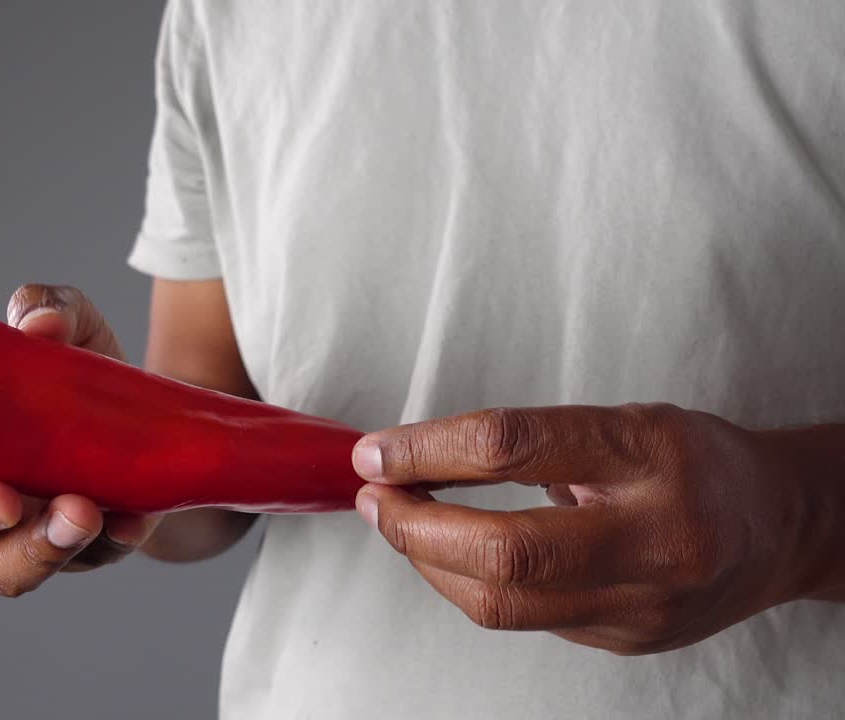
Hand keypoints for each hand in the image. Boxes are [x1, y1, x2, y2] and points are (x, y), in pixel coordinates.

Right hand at [0, 284, 161, 595]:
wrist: (159, 413)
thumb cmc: (81, 368)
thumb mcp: (71, 325)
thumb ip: (48, 309)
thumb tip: (39, 324)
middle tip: (5, 501)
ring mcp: (25, 533)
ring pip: (5, 569)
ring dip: (37, 549)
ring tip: (82, 512)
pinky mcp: (85, 552)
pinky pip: (90, 561)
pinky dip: (110, 542)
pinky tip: (131, 519)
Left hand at [351, 403, 820, 654]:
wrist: (779, 527)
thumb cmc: (695, 461)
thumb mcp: (624, 421)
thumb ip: (530, 442)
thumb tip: (419, 459)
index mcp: (647, 454)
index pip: (511, 447)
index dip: (426, 451)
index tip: (376, 452)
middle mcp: (652, 533)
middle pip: (504, 552)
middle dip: (414, 529)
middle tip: (376, 498)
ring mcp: (642, 600)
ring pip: (502, 603)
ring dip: (428, 562)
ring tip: (400, 523)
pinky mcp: (626, 638)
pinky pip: (523, 621)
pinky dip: (469, 585)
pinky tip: (451, 555)